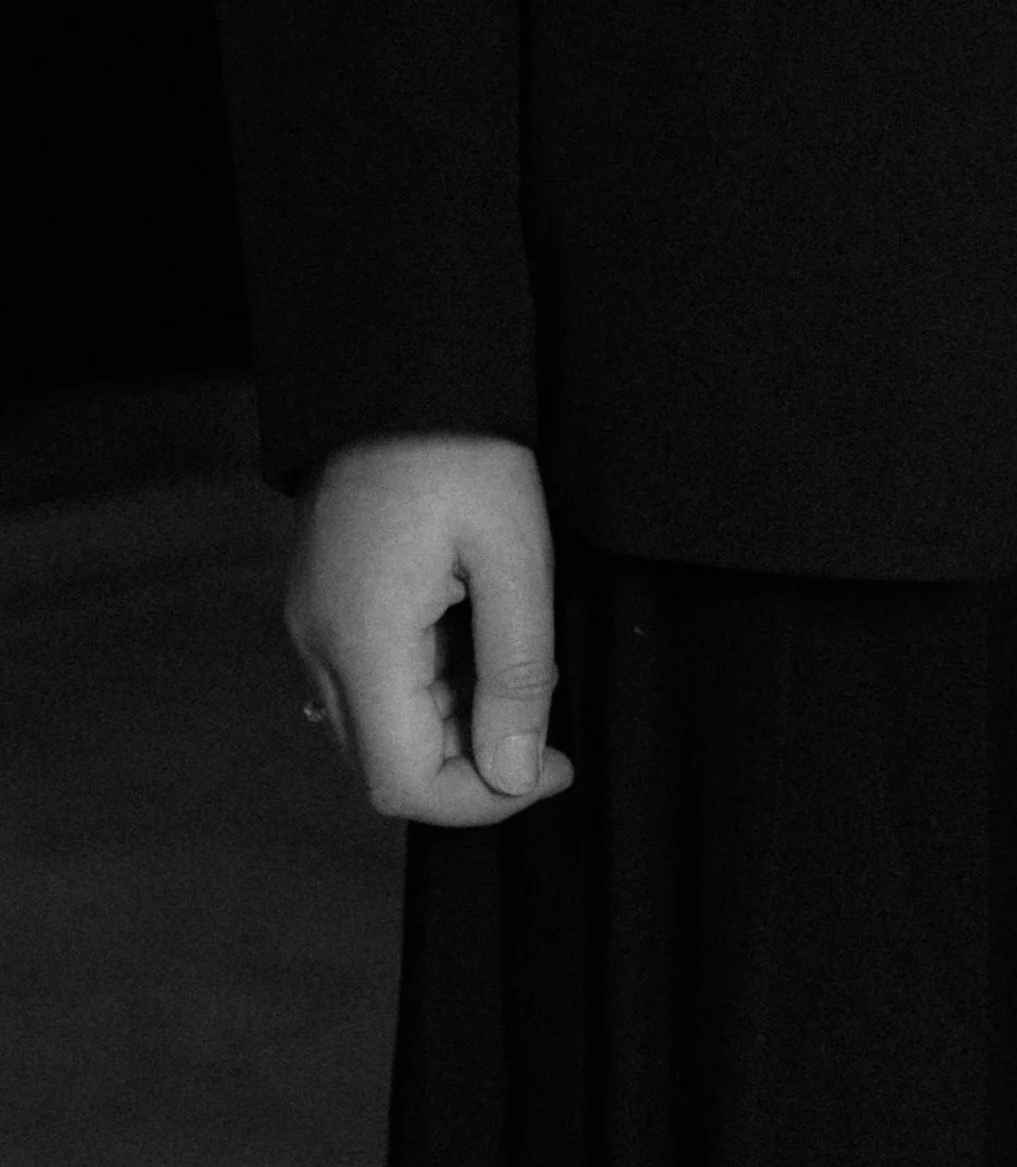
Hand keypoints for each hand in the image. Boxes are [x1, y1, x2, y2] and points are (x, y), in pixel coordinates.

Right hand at [286, 434, 575, 824]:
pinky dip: (429, 689)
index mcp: (362, 639)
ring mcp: (314, 622)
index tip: (553, 765)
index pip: (403, 784)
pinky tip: (477, 641)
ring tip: (515, 665)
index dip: (483, 799)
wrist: (403, 367)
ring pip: (378, 728)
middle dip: (472, 765)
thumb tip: (511, 775)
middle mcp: (320, 643)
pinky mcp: (325, 601)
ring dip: (453, 725)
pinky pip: (371, 682)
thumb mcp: (516, 556)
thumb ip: (517, 673)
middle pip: (385, 766)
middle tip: (543, 716)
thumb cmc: (465, 447)